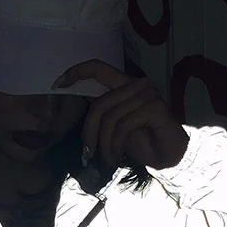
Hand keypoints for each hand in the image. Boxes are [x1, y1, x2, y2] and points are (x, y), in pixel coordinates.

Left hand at [53, 59, 188, 170]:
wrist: (169, 158)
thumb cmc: (142, 143)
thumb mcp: (114, 125)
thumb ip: (101, 112)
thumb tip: (76, 103)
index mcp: (125, 84)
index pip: (98, 68)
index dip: (76, 72)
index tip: (57, 84)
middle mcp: (137, 84)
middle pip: (99, 104)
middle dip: (89, 132)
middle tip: (88, 154)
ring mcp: (147, 93)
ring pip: (109, 118)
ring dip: (104, 144)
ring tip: (108, 158)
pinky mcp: (155, 106)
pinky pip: (123, 126)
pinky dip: (115, 146)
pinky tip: (116, 156)